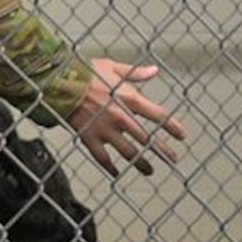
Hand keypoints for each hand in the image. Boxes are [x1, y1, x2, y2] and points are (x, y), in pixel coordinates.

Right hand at [67, 60, 187, 175]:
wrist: (60, 83)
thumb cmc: (85, 72)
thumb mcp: (113, 67)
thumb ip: (136, 73)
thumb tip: (154, 70)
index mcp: (129, 99)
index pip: (158, 116)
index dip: (172, 127)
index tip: (182, 136)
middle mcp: (121, 117)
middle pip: (147, 139)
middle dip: (162, 151)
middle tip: (172, 159)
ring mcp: (105, 130)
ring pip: (129, 153)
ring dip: (141, 163)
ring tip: (150, 170)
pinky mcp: (90, 139)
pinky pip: (103, 159)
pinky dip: (111, 168)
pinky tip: (117, 174)